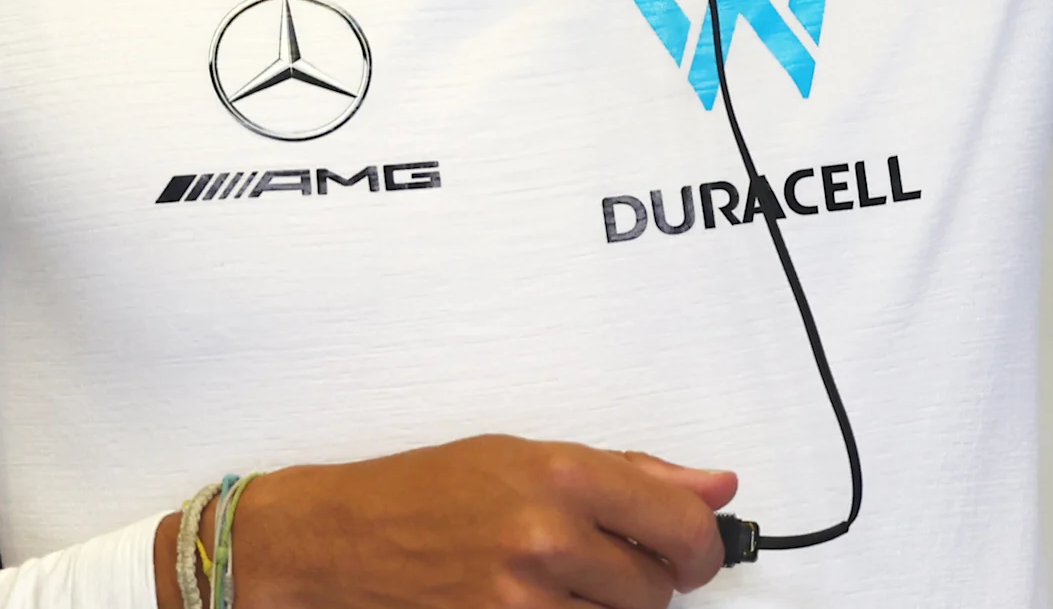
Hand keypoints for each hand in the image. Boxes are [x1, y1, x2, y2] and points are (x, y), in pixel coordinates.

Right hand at [207, 435, 736, 608]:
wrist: (338, 541)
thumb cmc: (423, 492)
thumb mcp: (526, 457)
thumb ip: (630, 475)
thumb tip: (715, 485)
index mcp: (562, 477)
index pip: (682, 526)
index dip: (700, 548)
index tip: (693, 552)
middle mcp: (547, 539)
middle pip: (655, 590)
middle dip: (637, 581)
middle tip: (593, 562)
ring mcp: (522, 603)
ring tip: (549, 582)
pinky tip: (532, 604)